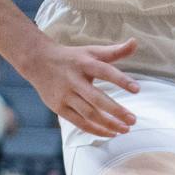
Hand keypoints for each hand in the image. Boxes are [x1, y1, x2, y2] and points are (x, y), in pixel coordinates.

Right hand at [24, 38, 139, 137]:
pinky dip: (95, 130)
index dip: (121, 80)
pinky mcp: (59, 107)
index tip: (137, 90)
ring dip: (108, 124)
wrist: (38, 62)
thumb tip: (135, 42)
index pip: (105, 71)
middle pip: (96, 98)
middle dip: (116, 111)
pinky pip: (79, 122)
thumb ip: (115, 51)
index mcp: (84, 64)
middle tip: (133, 120)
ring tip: (125, 129)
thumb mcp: (91, 51)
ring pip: (88, 114)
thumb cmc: (72, 57)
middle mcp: (74, 80)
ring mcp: (65, 95)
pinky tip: (111, 133)